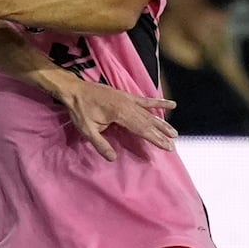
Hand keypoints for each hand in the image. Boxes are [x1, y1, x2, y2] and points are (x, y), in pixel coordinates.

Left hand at [57, 79, 176, 160]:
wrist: (75, 89)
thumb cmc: (79, 110)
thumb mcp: (86, 130)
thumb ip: (100, 144)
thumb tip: (112, 158)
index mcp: (119, 113)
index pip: (142, 129)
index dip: (155, 139)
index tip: (167, 147)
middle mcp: (128, 105)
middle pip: (148, 122)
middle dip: (161, 134)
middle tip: (173, 145)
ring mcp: (128, 99)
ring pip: (149, 113)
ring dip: (162, 123)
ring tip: (173, 132)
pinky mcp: (127, 96)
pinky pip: (146, 100)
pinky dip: (158, 102)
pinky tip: (171, 104)